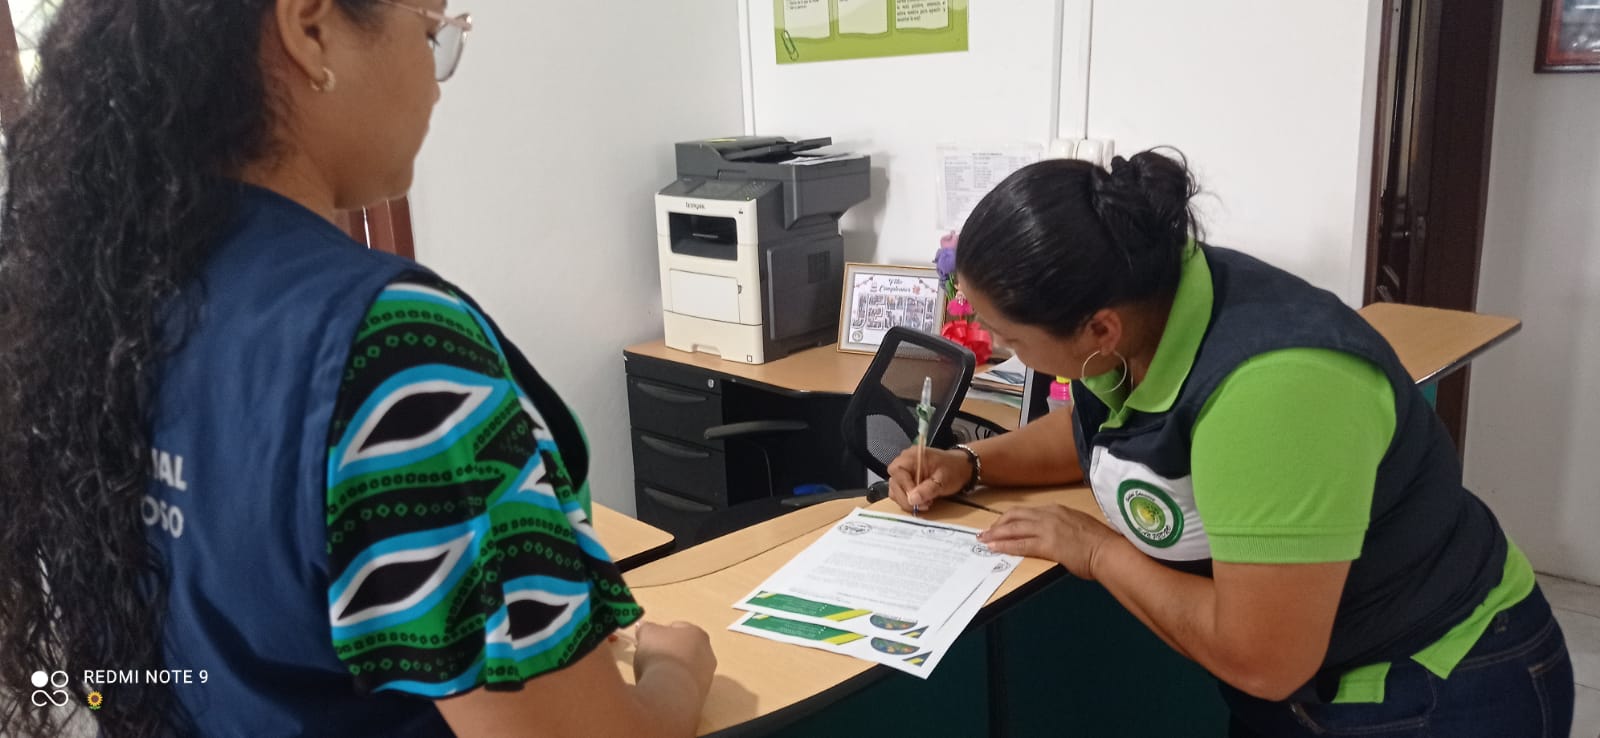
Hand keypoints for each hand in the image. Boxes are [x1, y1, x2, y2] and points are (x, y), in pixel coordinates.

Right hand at [633, 621, 716, 697]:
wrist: (670, 692)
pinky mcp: (700, 696)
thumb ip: (645, 628)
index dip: (660, 634)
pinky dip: (674, 686)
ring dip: (672, 671)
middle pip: (684, 649)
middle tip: (650, 659)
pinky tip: (662, 690)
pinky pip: (683, 686)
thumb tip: (643, 628)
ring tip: (655, 677)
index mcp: (698, 633)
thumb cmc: (660, 655)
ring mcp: (707, 677)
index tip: (648, 642)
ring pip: (685, 669)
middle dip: (668, 652)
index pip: (678, 628)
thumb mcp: (646, 634)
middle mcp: (708, 653)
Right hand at [886, 447, 972, 511]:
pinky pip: (899, 492)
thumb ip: (928, 489)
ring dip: (907, 501)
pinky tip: (922, 501)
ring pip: (895, 490)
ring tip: (925, 503)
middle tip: (924, 505)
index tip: (917, 498)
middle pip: (894, 483)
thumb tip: (912, 499)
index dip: (905, 487)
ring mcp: (903, 471)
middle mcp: (904, 461)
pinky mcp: (905, 480)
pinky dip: (908, 500)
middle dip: (907, 498)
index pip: (898, 472)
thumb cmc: (953, 469)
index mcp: (912, 456)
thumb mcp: (943, 480)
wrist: (960, 467)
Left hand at [977, 504, 1120, 579]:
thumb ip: (1065, 526)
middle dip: (998, 524)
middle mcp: (1050, 514)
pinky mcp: (1047, 544)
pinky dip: (1004, 545)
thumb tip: (1058, 535)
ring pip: (1013, 528)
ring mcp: (1047, 528)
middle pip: (1015, 515)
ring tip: (984, 539)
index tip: (1001, 524)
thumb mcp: (1080, 526)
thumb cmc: (1101, 543)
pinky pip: (1020, 544)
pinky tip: (994, 548)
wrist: (1110, 551)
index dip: (1011, 518)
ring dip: (996, 534)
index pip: (1028, 512)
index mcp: (1058, 510)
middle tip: (987, 532)